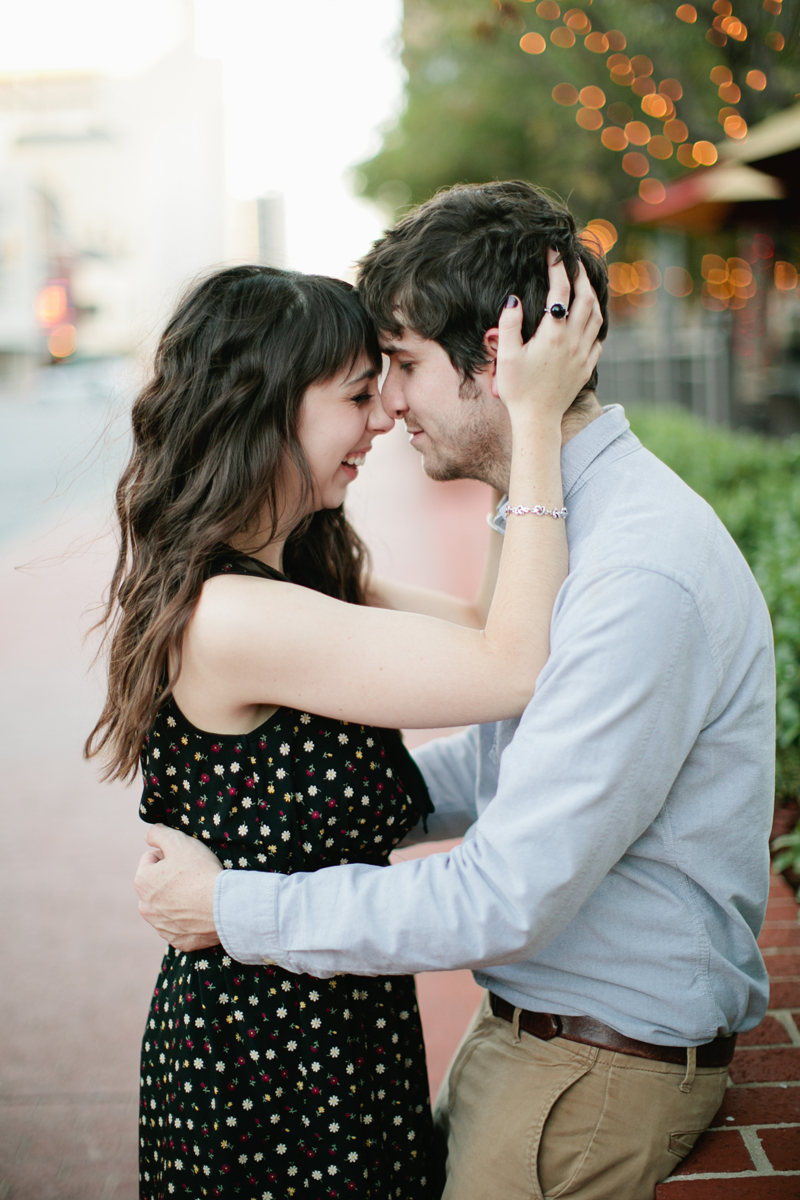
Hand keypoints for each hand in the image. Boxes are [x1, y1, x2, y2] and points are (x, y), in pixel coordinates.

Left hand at [134, 824, 222, 951]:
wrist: (223, 907)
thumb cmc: (199, 872)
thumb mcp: (178, 841)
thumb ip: (158, 833)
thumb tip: (149, 835)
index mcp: (142, 882)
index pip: (152, 859)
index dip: (171, 856)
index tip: (186, 861)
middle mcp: (145, 907)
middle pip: (158, 884)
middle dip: (171, 879)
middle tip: (194, 876)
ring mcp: (161, 927)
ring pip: (168, 906)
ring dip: (178, 899)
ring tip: (199, 894)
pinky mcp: (178, 941)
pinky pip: (181, 926)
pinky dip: (189, 919)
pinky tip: (202, 912)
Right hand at [493, 248, 602, 422]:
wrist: (537, 421)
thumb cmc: (517, 390)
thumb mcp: (507, 356)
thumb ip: (509, 324)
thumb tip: (512, 298)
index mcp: (553, 335)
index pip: (559, 291)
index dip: (558, 267)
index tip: (554, 251)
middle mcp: (573, 341)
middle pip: (586, 298)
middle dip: (581, 276)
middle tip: (574, 262)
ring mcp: (583, 354)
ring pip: (597, 316)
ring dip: (592, 296)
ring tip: (584, 285)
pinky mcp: (586, 367)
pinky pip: (597, 338)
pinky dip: (595, 322)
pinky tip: (588, 320)